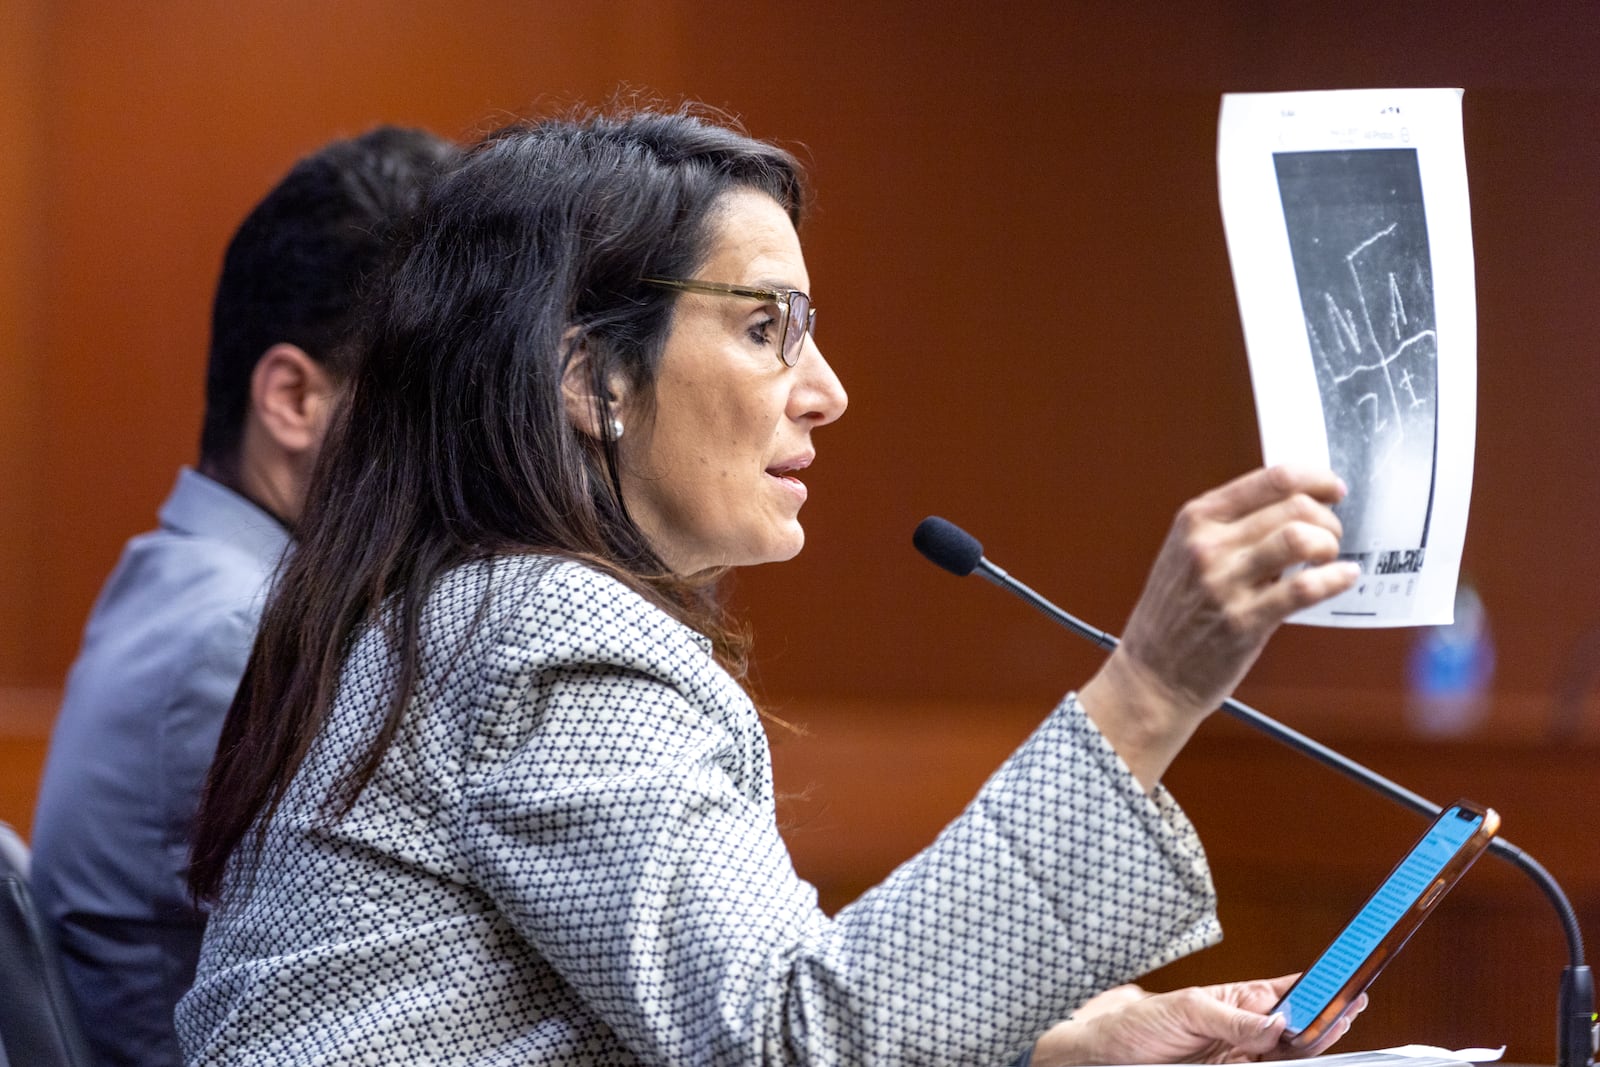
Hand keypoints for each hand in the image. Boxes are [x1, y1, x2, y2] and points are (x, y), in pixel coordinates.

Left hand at [1029, 975, 1366, 1065]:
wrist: (1110, 1054)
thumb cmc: (1142, 1023)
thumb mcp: (1188, 1010)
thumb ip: (1235, 1019)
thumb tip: (1278, 1023)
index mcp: (1239, 998)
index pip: (1288, 989)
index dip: (1318, 983)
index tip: (1345, 977)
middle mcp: (1247, 1025)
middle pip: (1299, 1022)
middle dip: (1328, 1014)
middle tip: (1355, 1006)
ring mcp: (1243, 1052)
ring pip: (1292, 1050)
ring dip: (1318, 1039)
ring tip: (1343, 1023)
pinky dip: (1293, 1061)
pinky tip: (1310, 1052)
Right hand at [1079, 465, 1357, 788]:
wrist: (1151, 675)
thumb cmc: (1173, 615)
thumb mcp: (1186, 553)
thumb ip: (1231, 529)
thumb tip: (1294, 509)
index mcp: (1195, 520)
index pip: (1270, 479)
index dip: (1314, 479)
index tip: (1332, 489)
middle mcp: (1207, 546)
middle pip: (1293, 507)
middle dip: (1326, 518)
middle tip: (1330, 536)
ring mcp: (1224, 584)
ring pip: (1299, 539)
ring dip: (1328, 545)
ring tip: (1328, 558)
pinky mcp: (1244, 621)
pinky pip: (1304, 588)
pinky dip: (1335, 578)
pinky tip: (1343, 577)